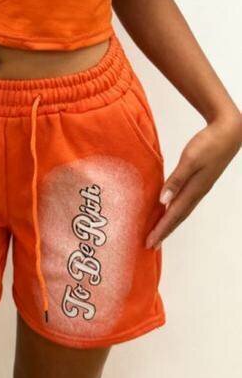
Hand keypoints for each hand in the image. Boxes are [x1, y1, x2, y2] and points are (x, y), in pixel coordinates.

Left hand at [145, 112, 241, 248]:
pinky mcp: (199, 181)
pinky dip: (174, 210)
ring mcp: (199, 187)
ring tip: (158, 232)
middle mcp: (197, 192)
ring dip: (169, 223)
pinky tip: (168, 209)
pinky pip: (184, 201)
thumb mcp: (190, 160)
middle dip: (164, 231)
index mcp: (194, 189)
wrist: (228, 133)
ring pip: (181, 210)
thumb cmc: (209, 144)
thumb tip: (163, 201)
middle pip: (178, 217)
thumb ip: (176, 180)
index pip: (174, 215)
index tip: (150, 242)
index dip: (161, 229)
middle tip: (150, 244)